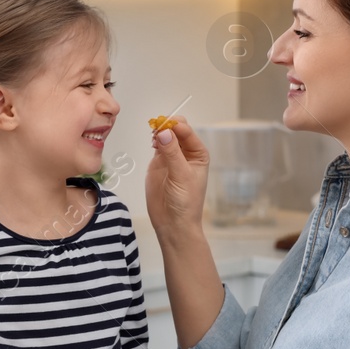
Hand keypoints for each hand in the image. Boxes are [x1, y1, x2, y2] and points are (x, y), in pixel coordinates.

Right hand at [145, 117, 209, 233]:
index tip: (164, 125)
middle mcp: (186, 153)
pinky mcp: (158, 162)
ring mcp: (171, 157)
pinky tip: (151, 142)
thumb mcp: (181, 175)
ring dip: (159, 132)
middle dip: (167, 126)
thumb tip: (164, 132)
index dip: (176, 126)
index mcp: (198, 154)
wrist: (173, 223)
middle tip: (156, 128)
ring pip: (165, 135)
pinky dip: (153, 140)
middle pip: (176, 130)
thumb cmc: (185, 202)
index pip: (187, 132)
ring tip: (153, 138)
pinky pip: (156, 144)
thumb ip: (172, 153)